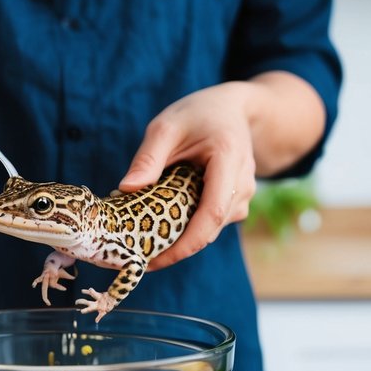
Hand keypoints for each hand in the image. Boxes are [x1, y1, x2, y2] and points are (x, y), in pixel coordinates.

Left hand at [118, 83, 258, 270]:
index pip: (211, 214)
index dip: (183, 244)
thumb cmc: (199, 114)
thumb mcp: (166, 127)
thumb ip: (148, 158)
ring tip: (143, 241)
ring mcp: (244, 196)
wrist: (233, 110)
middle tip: (135, 257)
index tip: (152, 260)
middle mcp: (243, 184)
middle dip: (174, 248)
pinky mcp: (237, 203)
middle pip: (209, 229)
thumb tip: (126, 189)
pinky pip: (211, 224)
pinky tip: (162, 226)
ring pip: (210, 230)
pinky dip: (188, 229)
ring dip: (179, 240)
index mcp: (227, 160)